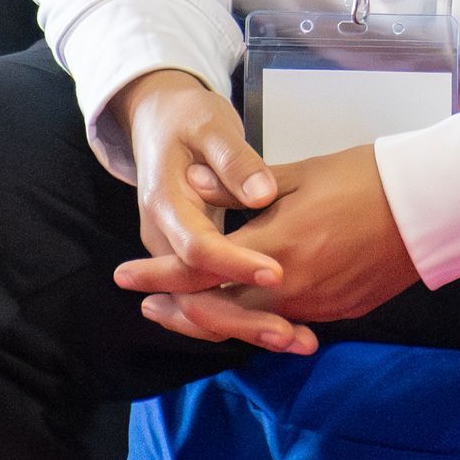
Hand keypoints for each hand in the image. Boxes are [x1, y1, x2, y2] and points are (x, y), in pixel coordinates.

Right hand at [108, 66, 305, 353]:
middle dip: (247, 318)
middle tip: (295, 335)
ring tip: (302, 341)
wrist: (157, 118)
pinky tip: (292, 328)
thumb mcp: (210, 127)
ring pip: (208, 305)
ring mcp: (177, 254)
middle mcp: (166, 238)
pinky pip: (216, 297)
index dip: (237, 265)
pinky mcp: (194, 259)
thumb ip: (234, 161)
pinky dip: (248, 316)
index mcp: (167, 205)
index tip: (277, 274)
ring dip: (252, 326)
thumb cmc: (187, 119)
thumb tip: (259, 193)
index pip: (200, 248)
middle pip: (201, 293)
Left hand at [116, 143, 417, 351]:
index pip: (200, 269)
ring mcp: (316, 305)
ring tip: (187, 308)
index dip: (159, 273)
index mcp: (276, 246)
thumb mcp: (299, 174)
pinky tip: (244, 311)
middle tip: (150, 304)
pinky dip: (256, 319)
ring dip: (214, 316)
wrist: (431, 206)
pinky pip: (286, 322)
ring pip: (249, 323)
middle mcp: (291, 286)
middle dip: (178, 308)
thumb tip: (191, 181)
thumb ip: (241, 185)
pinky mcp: (338, 311)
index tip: (125, 275)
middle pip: (217, 311)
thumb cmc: (366, 177)